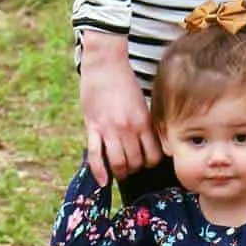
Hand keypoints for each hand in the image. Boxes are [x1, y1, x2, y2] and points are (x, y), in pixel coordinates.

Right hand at [79, 31, 161, 184]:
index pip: (153, 155)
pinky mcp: (92, 127)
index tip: (148, 161)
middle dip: (135, 169)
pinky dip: (99, 172)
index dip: (152, 162)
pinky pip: (95, 155)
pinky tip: (103, 181)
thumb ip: (146, 123)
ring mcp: (109, 129)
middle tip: (133, 167)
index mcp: (143, 122)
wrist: (104, 64)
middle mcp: (128, 128)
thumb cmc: (125, 81)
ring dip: (120, 172)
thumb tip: (153, 143)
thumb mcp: (142, 103)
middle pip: (135, 162)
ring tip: (120, 172)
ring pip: (117, 163)